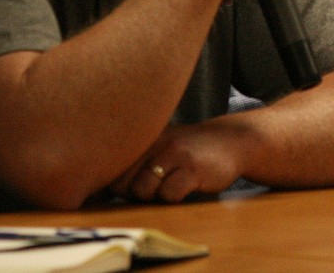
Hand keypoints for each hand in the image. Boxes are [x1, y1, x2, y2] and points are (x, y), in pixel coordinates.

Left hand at [113, 120, 246, 203]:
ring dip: (154, 196)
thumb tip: (101, 188)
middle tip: (154, 186)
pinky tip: (185, 187)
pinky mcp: (193, 169)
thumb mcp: (161, 144)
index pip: (111, 167)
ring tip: (169, 186)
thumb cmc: (190, 150)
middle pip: (123, 183)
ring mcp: (175, 155)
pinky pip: (169, 194)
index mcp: (144, 136)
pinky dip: (174, 197)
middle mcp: (156, 143)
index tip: (127, 185)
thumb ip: (135, 158)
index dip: (115, 184)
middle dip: (133, 193)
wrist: (231, 140)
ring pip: (143, 189)